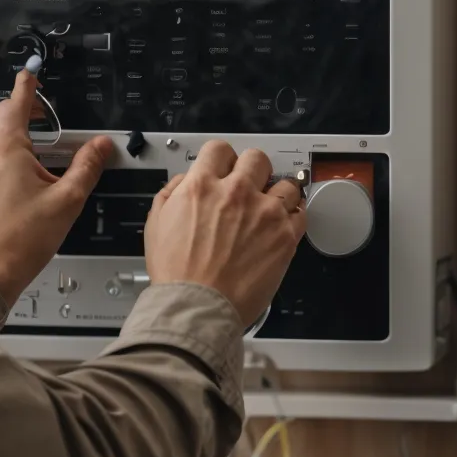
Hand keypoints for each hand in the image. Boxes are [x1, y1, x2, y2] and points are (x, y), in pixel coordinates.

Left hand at [0, 68, 114, 300]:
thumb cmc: (19, 241)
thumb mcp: (66, 200)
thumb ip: (86, 168)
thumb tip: (100, 147)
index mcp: (8, 151)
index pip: (14, 104)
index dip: (26, 85)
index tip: (32, 73)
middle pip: (5, 121)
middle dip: (25, 111)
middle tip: (42, 110)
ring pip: (0, 145)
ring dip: (21, 139)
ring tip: (44, 150)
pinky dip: (13, 160)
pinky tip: (30, 180)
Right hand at [145, 142, 306, 326]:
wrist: (198, 307)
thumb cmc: (177, 275)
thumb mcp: (156, 225)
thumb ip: (170, 194)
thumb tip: (184, 181)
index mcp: (202, 186)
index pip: (220, 149)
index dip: (223, 159)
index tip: (226, 169)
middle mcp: (236, 193)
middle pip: (257, 159)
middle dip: (253, 170)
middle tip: (250, 187)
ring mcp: (265, 213)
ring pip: (286, 184)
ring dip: (278, 194)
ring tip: (270, 209)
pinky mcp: (285, 236)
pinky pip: (300, 213)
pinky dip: (293, 217)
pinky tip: (282, 226)